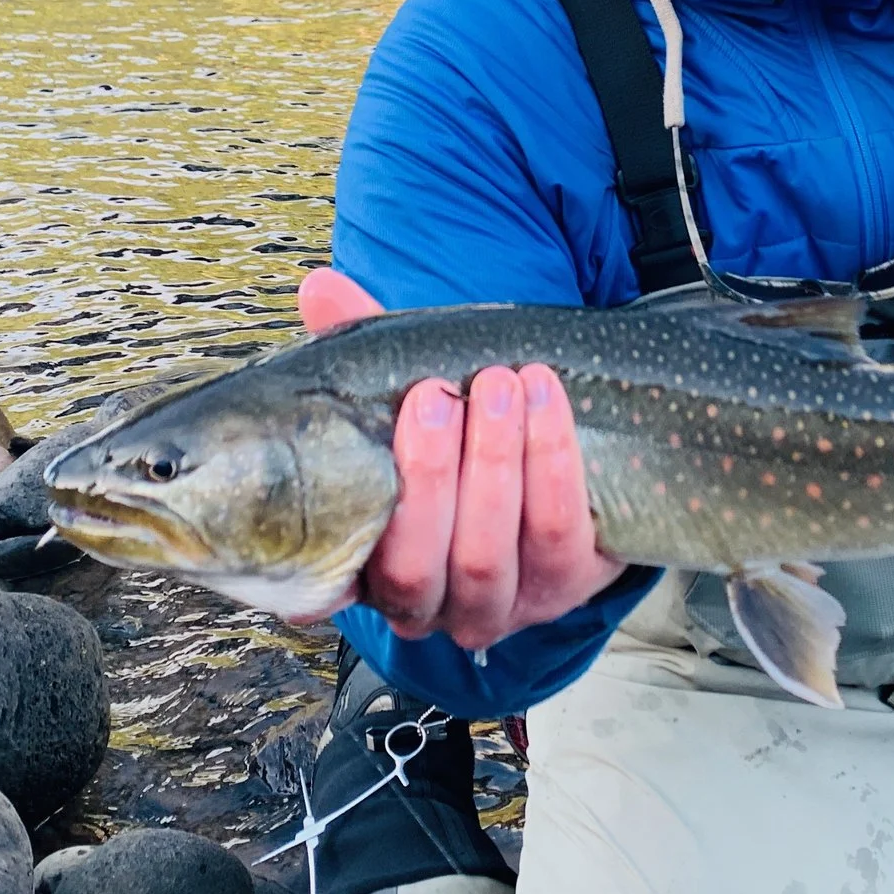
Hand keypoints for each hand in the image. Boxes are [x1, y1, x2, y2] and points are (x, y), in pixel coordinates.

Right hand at [294, 269, 627, 646]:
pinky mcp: (566, 587)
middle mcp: (423, 605)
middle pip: (414, 570)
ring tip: (500, 382)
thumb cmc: (460, 423)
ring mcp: (497, 606)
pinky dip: (551, 462)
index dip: (321, 560)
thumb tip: (320, 287)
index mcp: (362, 568)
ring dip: (492, 464)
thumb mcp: (405, 384)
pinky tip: (546, 397)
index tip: (338, 483)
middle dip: (425, 479)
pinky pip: (558, 537)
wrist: (573, 449)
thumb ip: (360, 344)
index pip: (326, 591)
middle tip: (435, 394)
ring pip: (484, 558)